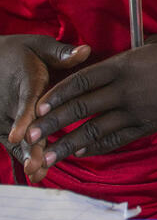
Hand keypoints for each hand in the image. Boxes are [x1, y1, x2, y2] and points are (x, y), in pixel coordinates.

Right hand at [1, 36, 90, 177]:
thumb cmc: (21, 53)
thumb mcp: (39, 45)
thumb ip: (60, 52)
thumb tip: (85, 50)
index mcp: (24, 82)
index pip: (23, 103)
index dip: (22, 119)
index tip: (18, 135)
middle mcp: (11, 103)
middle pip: (22, 128)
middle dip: (28, 147)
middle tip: (36, 165)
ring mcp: (5, 118)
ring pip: (17, 140)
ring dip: (27, 156)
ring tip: (37, 173)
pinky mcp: (4, 127)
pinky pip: (15, 144)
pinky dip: (25, 156)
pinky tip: (37, 174)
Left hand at [23, 35, 156, 178]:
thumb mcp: (153, 43)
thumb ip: (127, 56)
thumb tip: (109, 62)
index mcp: (126, 65)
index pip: (82, 80)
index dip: (58, 94)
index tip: (40, 106)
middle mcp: (127, 89)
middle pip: (83, 107)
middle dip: (55, 123)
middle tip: (33, 134)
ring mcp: (138, 110)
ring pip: (96, 129)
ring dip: (69, 143)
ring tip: (50, 154)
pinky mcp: (150, 125)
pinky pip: (117, 139)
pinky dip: (97, 146)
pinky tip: (83, 151)